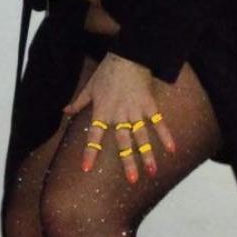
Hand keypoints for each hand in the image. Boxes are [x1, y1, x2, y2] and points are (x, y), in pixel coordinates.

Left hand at [62, 52, 175, 181]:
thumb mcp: (89, 88)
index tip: (87, 168)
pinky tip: (172, 149)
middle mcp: (120, 116)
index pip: (94, 136)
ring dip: (148, 155)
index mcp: (103, 112)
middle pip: (124, 142)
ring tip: (152, 172)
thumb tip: (65, 111)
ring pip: (142, 137)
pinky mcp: (150, 105)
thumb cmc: (107, 72)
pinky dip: (166, 135)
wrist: (128, 57)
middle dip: (128, 162)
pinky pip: (159, 122)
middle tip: (132, 180)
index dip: (90, 152)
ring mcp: (136, 112)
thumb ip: (78, 102)